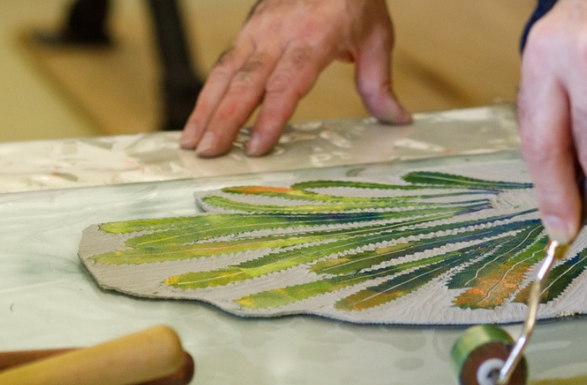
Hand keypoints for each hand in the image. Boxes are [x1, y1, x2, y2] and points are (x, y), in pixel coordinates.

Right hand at [180, 0, 411, 157]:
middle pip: (247, 82)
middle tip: (208, 153)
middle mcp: (279, 32)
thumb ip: (378, 82)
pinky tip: (200, 117)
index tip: (256, 146)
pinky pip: (225, 62)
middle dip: (224, 120)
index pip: (288, 83)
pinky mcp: (249, 28)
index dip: (270, 117)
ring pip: (226, 72)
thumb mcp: (376, 37)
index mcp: (314, 36)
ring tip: (191, 143)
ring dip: (206, 108)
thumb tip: (395, 118)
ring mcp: (259, 28)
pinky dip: (209, 92)